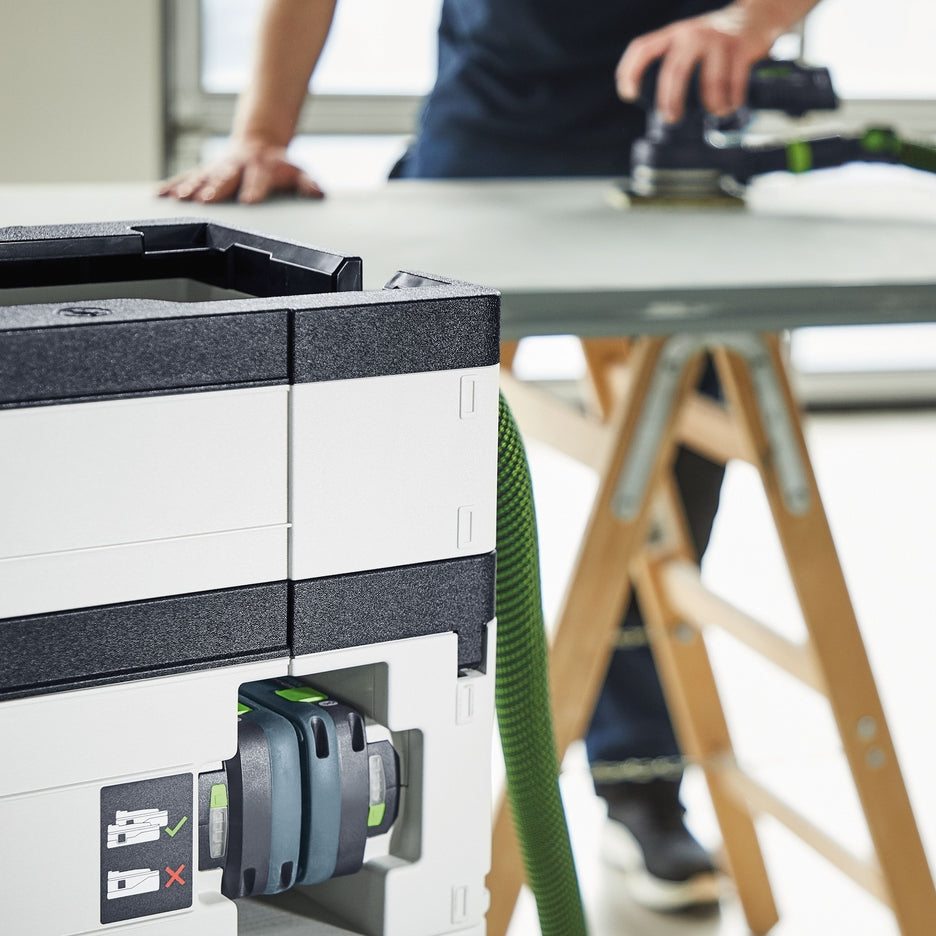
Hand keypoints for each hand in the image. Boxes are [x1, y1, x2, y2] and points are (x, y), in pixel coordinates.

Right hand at [158, 136, 323, 203]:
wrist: (258, 141)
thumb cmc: (278, 165)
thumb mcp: (297, 172)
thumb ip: (307, 184)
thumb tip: (317, 193)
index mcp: (260, 168)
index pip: (259, 179)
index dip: (254, 189)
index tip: (249, 201)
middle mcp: (236, 167)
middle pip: (225, 178)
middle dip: (214, 189)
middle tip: (205, 200)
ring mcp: (218, 168)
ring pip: (202, 177)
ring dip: (190, 188)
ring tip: (179, 200)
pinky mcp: (204, 171)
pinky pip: (186, 178)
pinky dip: (172, 186)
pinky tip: (160, 196)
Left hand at [616, 2, 784, 122]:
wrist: (756, 16)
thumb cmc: (715, 39)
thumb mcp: (689, 42)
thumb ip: (674, 61)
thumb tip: (662, 106)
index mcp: (675, 34)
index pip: (644, 48)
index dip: (631, 71)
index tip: (628, 95)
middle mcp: (694, 34)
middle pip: (675, 69)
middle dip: (671, 99)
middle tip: (671, 118)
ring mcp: (719, 40)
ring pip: (710, 79)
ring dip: (712, 102)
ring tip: (715, 111)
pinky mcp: (742, 48)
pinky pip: (735, 81)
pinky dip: (732, 99)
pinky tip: (730, 106)